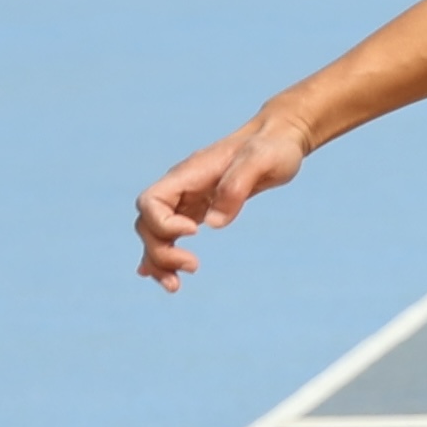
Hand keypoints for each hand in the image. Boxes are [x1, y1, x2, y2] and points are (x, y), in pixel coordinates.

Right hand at [137, 111, 312, 288]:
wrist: (278, 139)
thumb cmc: (273, 148)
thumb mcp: (262, 161)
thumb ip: (236, 187)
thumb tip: (213, 223)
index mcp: (189, 173)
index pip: (152, 202)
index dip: (164, 223)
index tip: (195, 232)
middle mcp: (181, 187)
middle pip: (148, 223)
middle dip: (161, 250)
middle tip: (194, 267)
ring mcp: (186, 199)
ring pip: (155, 233)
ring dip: (159, 261)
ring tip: (176, 287)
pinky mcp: (198, 210)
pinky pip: (170, 234)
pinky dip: (163, 255)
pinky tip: (162, 276)